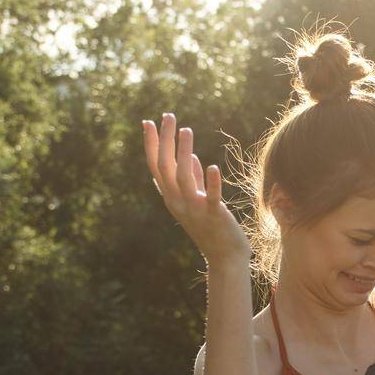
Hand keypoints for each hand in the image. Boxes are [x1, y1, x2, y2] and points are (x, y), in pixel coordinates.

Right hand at [142, 112, 249, 268]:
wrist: (225, 258)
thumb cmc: (212, 228)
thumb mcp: (197, 201)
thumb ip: (192, 179)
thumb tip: (189, 156)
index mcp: (171, 197)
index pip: (155, 166)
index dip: (151, 144)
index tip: (148, 122)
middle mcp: (177, 202)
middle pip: (165, 166)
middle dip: (165, 140)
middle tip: (168, 116)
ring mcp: (194, 209)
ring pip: (183, 177)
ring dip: (183, 152)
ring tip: (187, 130)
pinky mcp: (214, 216)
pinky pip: (211, 197)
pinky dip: (211, 182)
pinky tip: (212, 166)